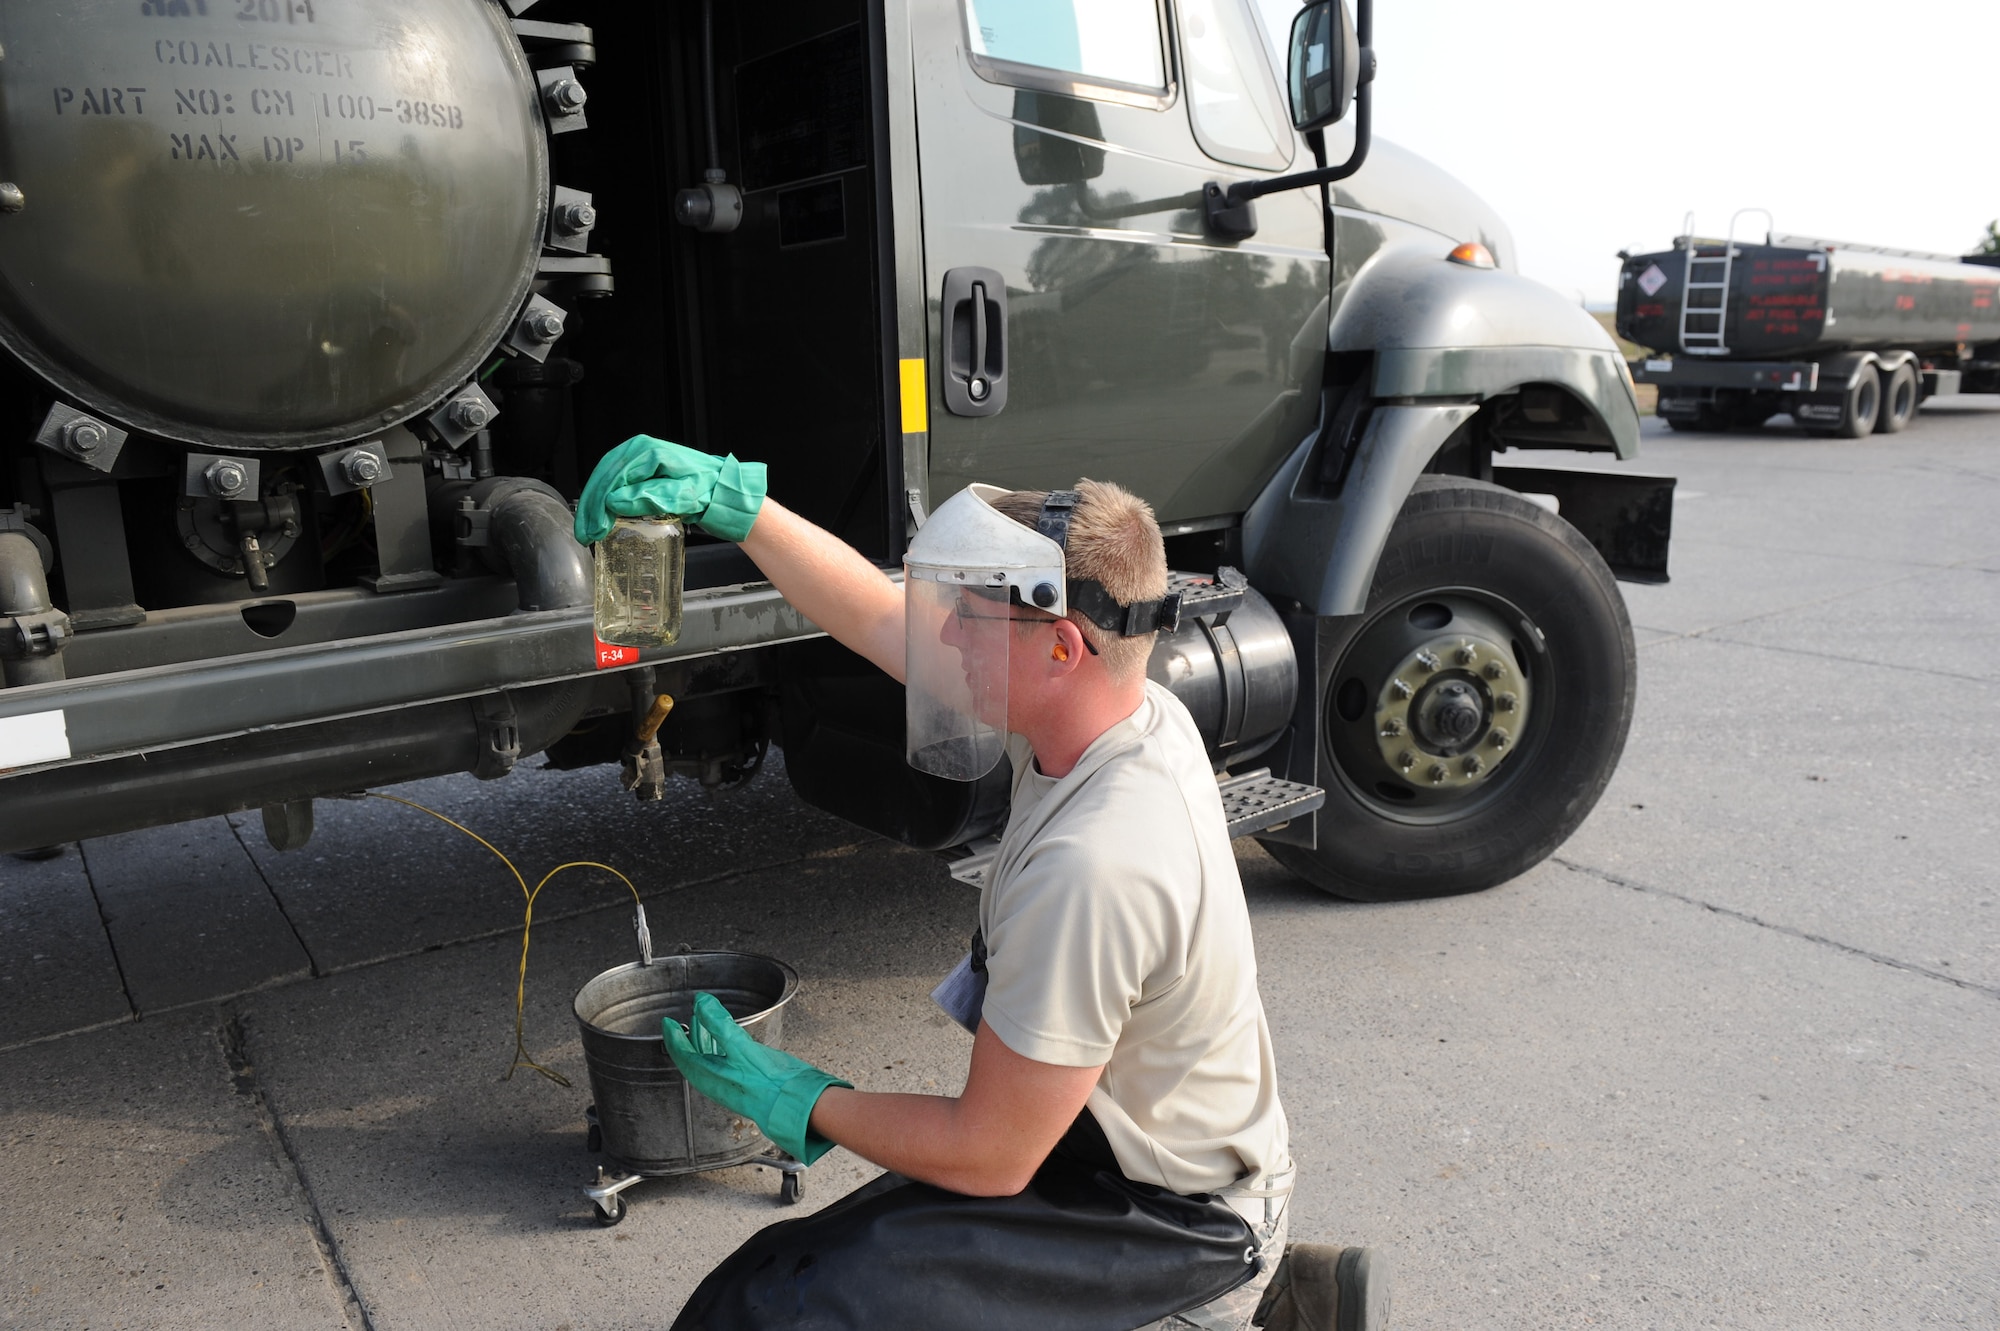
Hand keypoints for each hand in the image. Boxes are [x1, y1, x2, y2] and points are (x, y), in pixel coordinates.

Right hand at [574, 435, 766, 544]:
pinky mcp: (638, 470)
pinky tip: (601, 517)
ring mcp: (637, 458)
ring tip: (588, 530)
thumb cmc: (706, 490)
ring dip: (593, 505)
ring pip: (604, 480)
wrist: (721, 489)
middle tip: (585, 533)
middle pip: (602, 478)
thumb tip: (615, 503)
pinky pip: (613, 482)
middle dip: (590, 508)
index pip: (611, 479)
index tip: (594, 529)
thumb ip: (648, 498)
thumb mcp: (680, 496)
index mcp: (646, 452)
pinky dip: (603, 500)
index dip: (598, 506)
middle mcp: (638, 451)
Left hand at [661, 991, 851, 1163]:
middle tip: (683, 1022)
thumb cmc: (770, 1084)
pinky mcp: (747, 1083)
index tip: (667, 1023)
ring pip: (709, 1060)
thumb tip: (702, 1004)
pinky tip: (731, 1042)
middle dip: (687, 1038)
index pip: (682, 1054)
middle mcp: (718, 1082)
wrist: (798, 1104)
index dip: (673, 1037)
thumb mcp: (741, 1047)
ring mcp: (732, 1084)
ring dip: (704, 1042)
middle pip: (694, 1058)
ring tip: (705, 1025)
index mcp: (711, 1076)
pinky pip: (725, 1063)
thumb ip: (719, 1024)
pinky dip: (721, 1047)